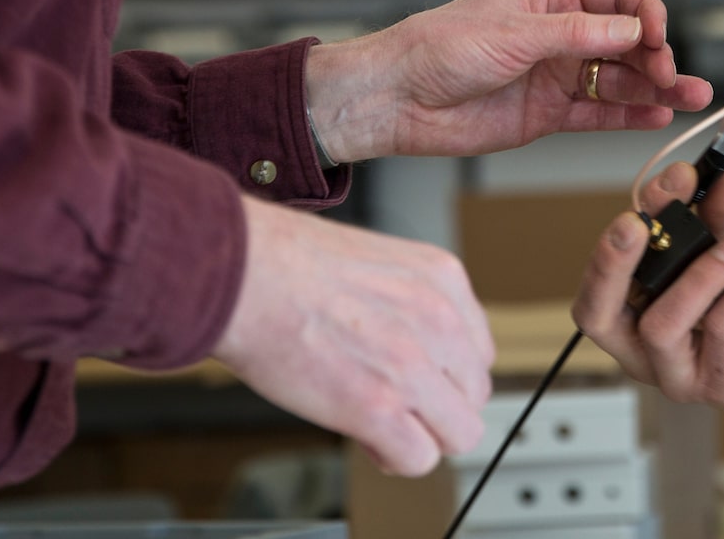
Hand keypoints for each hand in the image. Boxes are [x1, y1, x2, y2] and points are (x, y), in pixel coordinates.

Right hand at [213, 196, 492, 474]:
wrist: (246, 275)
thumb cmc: (286, 263)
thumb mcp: (375, 264)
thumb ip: (408, 303)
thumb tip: (417, 352)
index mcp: (442, 278)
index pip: (477, 350)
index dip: (444, 373)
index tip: (418, 379)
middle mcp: (440, 319)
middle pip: (473, 394)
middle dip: (437, 407)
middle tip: (397, 405)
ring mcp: (413, 365)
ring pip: (459, 433)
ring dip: (423, 436)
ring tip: (382, 424)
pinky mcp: (379, 407)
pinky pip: (418, 458)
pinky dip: (394, 458)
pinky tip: (368, 439)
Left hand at [306, 0, 711, 161]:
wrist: (397, 98)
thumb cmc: (441, 47)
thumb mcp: (514, 32)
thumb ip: (578, 34)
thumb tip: (634, 30)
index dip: (646, 12)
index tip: (659, 37)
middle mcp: (560, 31)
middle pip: (627, 38)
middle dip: (658, 55)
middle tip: (674, 77)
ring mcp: (557, 72)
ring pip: (620, 78)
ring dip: (656, 88)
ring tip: (691, 100)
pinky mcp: (548, 112)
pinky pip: (599, 112)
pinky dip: (630, 115)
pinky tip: (658, 118)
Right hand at [572, 162, 723, 425]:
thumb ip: (719, 215)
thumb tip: (717, 172)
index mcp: (635, 312)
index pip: (600, 278)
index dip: (619, 232)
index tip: (668, 181)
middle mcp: (644, 350)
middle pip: (597, 315)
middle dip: (611, 263)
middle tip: (637, 221)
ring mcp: (679, 375)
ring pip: (661, 324)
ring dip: (698, 274)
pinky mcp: (721, 387)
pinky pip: (723, 331)